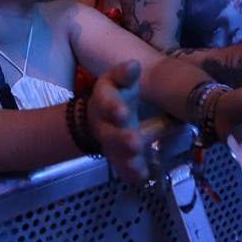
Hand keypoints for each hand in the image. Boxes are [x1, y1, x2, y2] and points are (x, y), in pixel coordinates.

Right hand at [88, 61, 147, 184]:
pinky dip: (132, 174)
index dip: (113, 108)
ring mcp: (112, 145)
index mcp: (104, 102)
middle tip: (134, 141)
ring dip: (127, 159)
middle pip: (111, 134)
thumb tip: (134, 65)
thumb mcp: (118, 81)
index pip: (106, 103)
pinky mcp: (121, 159)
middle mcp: (105, 126)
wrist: (98, 118)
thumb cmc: (116, 95)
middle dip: (122, 138)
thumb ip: (125, 75)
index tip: (123, 111)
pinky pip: (124, 169)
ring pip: (116, 154)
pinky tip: (143, 177)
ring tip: (138, 162)